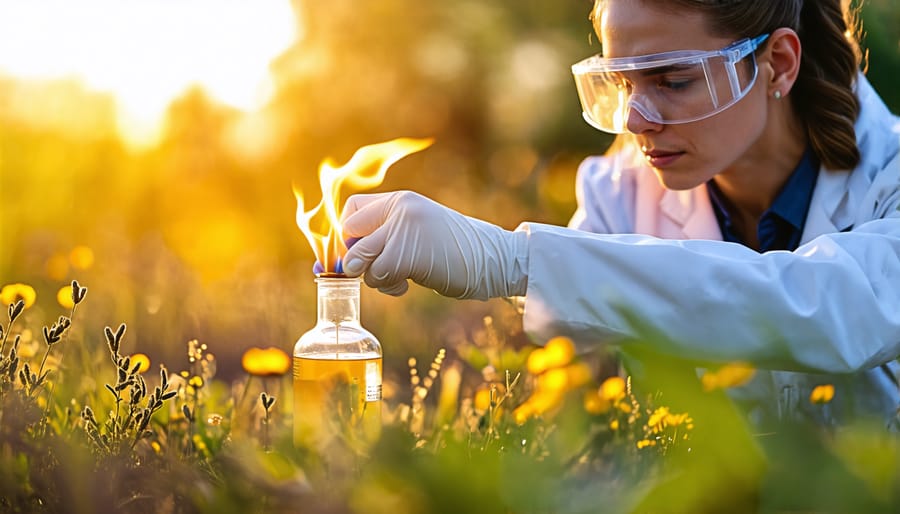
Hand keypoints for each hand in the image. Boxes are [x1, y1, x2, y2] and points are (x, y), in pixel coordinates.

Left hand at [340, 191, 528, 299]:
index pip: (351, 211)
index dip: (348, 237)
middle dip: (356, 259)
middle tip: (377, 270)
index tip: (360, 255)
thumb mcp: (416, 234)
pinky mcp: (409, 252)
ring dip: (375, 277)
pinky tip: (407, 284)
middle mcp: (400, 208)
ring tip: (399, 277)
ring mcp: (405, 228)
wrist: (492, 259)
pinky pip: (378, 274)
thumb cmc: (453, 251)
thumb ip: (383, 239)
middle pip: (350, 234)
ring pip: (362, 258)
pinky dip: (389, 286)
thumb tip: (340, 263)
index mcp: (401, 200)